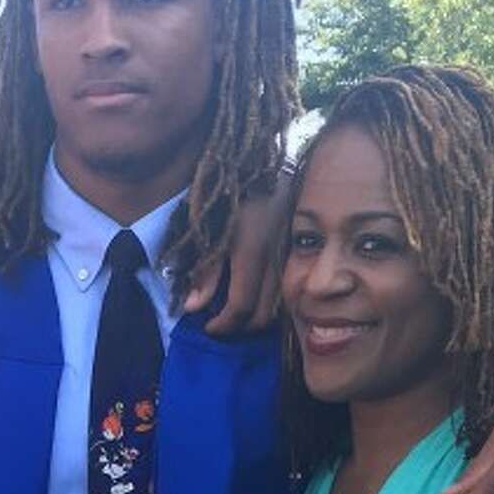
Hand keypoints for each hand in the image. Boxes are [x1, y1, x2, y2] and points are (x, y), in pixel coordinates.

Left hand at [183, 179, 290, 334]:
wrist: (264, 165)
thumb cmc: (230, 194)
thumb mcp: (209, 228)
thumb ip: (203, 270)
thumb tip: (193, 308)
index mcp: (251, 250)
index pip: (241, 306)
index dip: (223, 325)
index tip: (208, 328)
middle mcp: (276, 257)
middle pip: (264, 314)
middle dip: (240, 328)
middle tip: (221, 324)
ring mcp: (292, 256)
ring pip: (280, 307)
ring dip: (258, 319)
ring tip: (237, 314)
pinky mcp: (300, 253)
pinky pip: (288, 291)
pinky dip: (273, 303)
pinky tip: (256, 298)